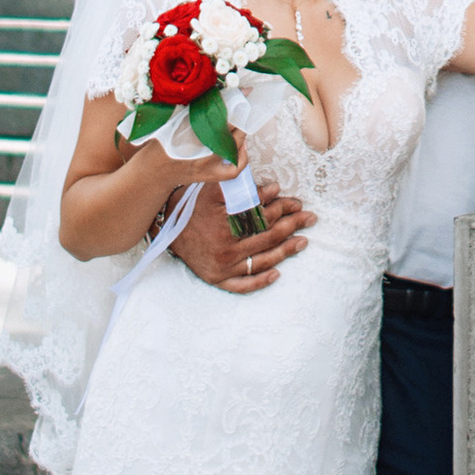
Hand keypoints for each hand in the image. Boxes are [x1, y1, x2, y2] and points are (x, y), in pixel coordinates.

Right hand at [168, 178, 314, 291]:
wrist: (165, 228)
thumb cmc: (191, 205)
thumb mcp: (213, 190)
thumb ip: (242, 188)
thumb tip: (274, 189)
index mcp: (227, 226)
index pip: (265, 217)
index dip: (284, 208)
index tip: (297, 203)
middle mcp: (227, 250)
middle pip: (268, 238)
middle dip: (292, 227)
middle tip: (309, 219)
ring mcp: (222, 268)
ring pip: (261, 261)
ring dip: (285, 252)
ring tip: (303, 242)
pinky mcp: (217, 279)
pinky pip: (242, 286)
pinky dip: (260, 282)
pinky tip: (277, 275)